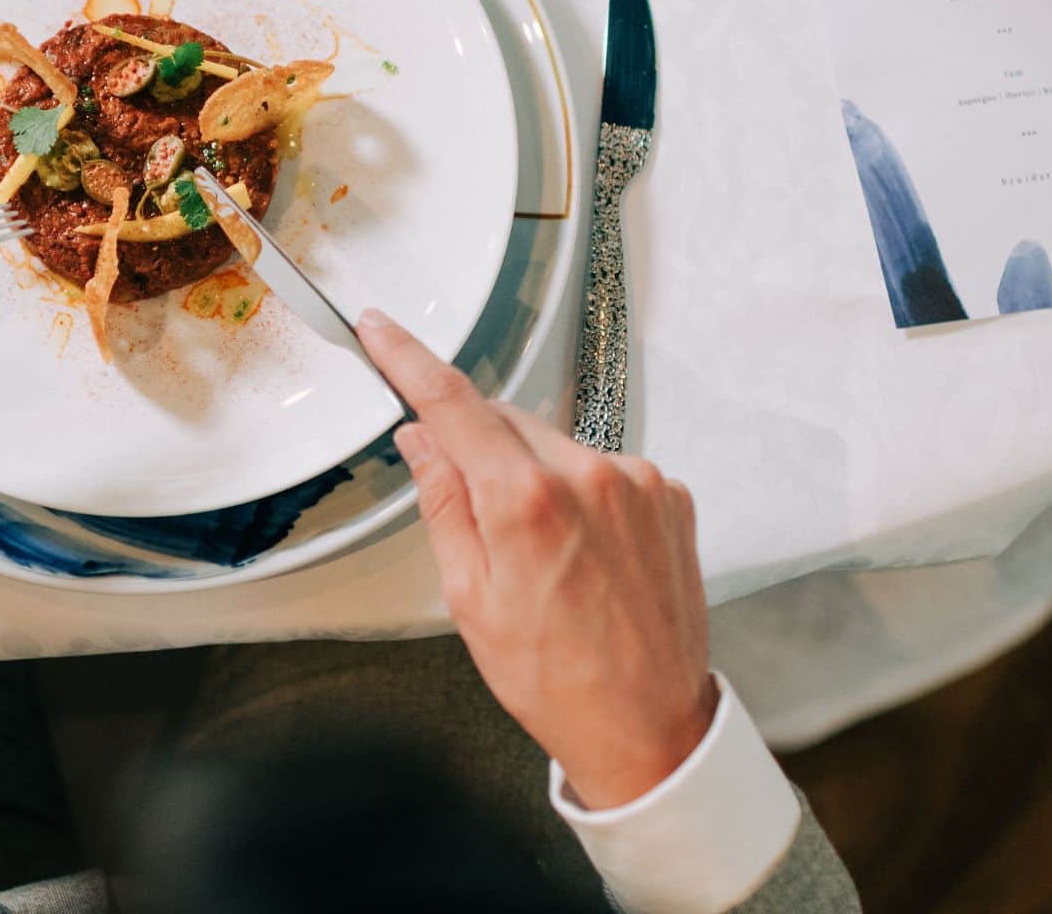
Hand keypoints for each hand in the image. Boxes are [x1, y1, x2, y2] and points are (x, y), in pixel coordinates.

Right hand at [358, 309, 714, 809]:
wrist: (646, 724)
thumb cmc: (555, 678)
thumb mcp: (469, 599)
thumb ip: (443, 504)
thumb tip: (422, 440)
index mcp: (526, 500)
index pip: (453, 403)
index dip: (409, 359)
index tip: (381, 328)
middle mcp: (588, 474)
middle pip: (506, 423)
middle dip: (480, 451)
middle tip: (480, 524)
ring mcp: (638, 481)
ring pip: (556, 446)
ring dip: (535, 477)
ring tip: (546, 558)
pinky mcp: (670, 494)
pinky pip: (604, 469)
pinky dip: (583, 494)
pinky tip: (585, 554)